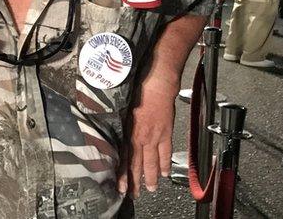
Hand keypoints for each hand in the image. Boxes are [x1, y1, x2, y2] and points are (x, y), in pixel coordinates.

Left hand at [118, 78, 177, 196]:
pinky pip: (166, 152)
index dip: (122, 174)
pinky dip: (165, 163)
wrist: (157, 87)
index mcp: (129, 134)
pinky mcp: (166, 134)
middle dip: (136, 181)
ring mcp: (155, 137)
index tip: (121, 187)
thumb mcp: (123, 112)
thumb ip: (121, 128)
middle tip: (134, 194)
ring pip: (152, 162)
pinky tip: (164, 173)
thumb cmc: (138, 95)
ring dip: (151, 177)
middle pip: (138, 165)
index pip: (124, 159)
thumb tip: (116, 140)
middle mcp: (142, 138)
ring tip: (151, 189)